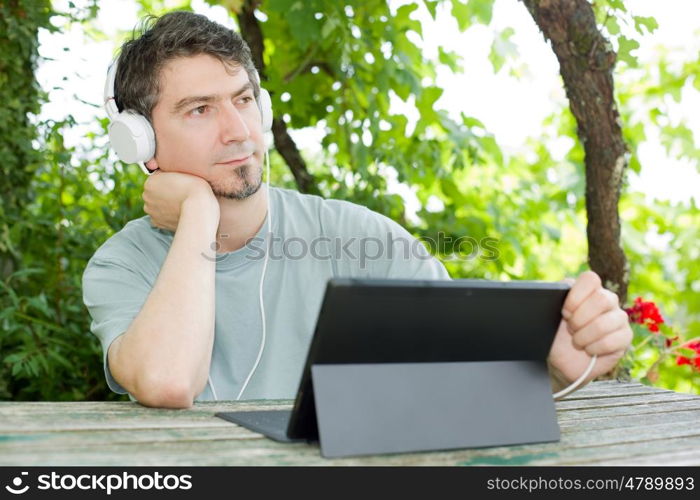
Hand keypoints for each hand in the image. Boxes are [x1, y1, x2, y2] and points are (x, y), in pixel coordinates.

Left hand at [142, 170, 217, 231]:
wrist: (199, 208)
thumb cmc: (194, 188)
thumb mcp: (181, 170)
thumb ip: (169, 172)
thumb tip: (166, 174)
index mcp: (150, 181)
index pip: (157, 177)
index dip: (170, 180)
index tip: (180, 183)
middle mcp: (146, 196)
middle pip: (155, 192)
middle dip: (165, 193)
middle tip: (181, 194)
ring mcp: (151, 211)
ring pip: (157, 205)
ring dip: (165, 204)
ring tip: (181, 204)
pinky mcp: (158, 223)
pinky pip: (160, 217)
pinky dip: (167, 215)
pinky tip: (178, 212)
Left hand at [547, 271, 632, 388]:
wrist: (563, 360)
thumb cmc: (556, 334)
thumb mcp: (548, 315)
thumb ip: (551, 299)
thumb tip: (547, 294)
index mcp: (588, 289)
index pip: (590, 279)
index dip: (576, 297)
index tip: (564, 312)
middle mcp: (607, 299)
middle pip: (601, 299)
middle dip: (579, 319)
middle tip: (570, 329)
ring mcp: (619, 317)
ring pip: (604, 323)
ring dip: (584, 336)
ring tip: (577, 341)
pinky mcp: (625, 336)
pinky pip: (611, 341)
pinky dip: (594, 348)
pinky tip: (589, 349)